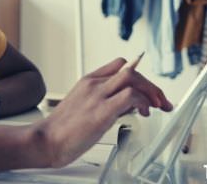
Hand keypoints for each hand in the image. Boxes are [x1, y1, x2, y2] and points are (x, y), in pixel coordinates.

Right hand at [31, 58, 172, 167]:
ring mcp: (97, 96)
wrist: (46, 140)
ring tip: (157, 106)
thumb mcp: (83, 107)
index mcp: (88, 81)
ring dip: (151, 91)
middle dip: (151, 85)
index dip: (139, 76)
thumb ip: (103, 101)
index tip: (148, 90)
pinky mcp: (101, 111)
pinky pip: (130, 96)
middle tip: (160, 101)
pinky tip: (143, 113)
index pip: (119, 65)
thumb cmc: (62, 130)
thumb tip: (126, 106)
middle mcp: (93, 84)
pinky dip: (143, 102)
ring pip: (133, 78)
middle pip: (130, 71)